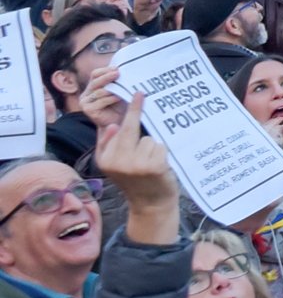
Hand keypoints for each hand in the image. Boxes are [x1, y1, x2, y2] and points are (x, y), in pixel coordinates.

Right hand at [95, 92, 179, 232]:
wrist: (150, 205)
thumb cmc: (135, 180)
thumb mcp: (115, 165)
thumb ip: (110, 145)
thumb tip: (113, 125)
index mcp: (105, 159)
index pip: (117, 129)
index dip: (129, 112)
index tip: (137, 93)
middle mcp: (117, 161)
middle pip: (131, 128)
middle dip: (136, 112)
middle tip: (141, 93)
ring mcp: (135, 164)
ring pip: (149, 139)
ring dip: (153, 147)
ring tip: (151, 163)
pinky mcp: (154, 166)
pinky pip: (160, 147)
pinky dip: (162, 153)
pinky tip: (160, 167)